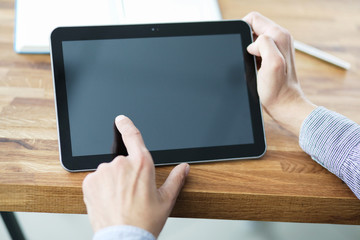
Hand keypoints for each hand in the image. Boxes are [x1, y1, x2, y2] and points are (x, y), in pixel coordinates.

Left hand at [82, 115, 189, 236]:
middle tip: (131, 193)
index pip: (133, 135)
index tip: (120, 120)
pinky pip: (96, 179)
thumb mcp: (166, 200)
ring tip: (119, 200)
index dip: (126, 125)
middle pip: (122, 160)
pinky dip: (101, 187)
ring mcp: (104, 172)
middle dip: (125, 173)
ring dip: (113, 181)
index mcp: (142, 164)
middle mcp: (121, 163)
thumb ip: (176, 179)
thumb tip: (184, 168)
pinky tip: (108, 200)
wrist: (122, 239)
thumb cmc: (144, 222)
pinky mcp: (90, 181)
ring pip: (109, 171)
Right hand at [243, 12, 316, 135]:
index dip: (242, 30)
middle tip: (249, 59)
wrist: (284, 104)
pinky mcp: (275, 55)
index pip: (253, 18)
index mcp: (279, 36)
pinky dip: (252, 57)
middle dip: (245, 41)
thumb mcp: (271, 64)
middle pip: (254, 27)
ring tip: (254, 65)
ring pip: (254, 38)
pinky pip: (257, 48)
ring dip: (249, 50)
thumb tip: (252, 44)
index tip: (241, 46)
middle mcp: (281, 38)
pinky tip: (256, 68)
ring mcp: (279, 46)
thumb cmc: (277, 90)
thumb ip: (264, 45)